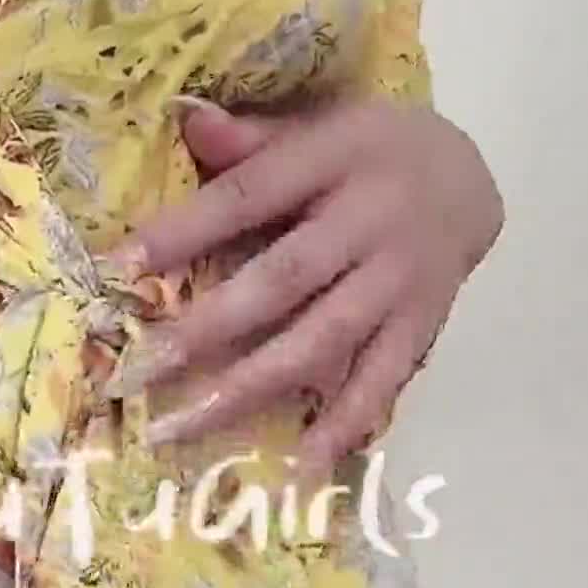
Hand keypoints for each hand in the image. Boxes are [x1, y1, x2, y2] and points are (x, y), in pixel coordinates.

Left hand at [102, 94, 504, 481]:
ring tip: (181, 430)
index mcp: (335, 160)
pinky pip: (381, 380)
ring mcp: (400, 280)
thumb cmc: (367, 152)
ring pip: (321, 340)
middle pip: (281, 281)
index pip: (247, 197)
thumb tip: (181, 120)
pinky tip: (299, 468)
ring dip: (249, 389)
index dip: (184, 232)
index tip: (119, 268)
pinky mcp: (421, 325)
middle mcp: (371, 221)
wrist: (468, 177)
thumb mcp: (318, 126)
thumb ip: (252, 140)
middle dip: (204, 331)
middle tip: (135, 374)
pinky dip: (343, 425)